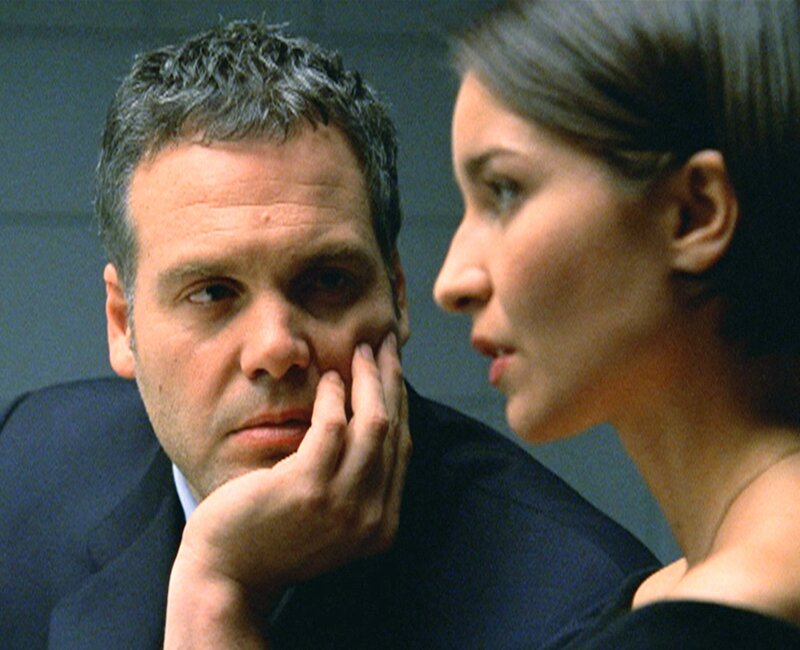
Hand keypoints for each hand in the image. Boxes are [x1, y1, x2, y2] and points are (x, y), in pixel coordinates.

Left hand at [163, 333, 410, 648]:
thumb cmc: (272, 536)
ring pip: (373, 423)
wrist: (227, 575)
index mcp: (381, 525)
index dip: (400, 402)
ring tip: (360, 352)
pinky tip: (328, 379)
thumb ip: (354, 480)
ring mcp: (342, 505)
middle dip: (392, 380)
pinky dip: (334, 397)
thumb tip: (369, 418)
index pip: (402, 448)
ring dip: (368, 380)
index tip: (393, 369)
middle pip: (394, 430)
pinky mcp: (307, 488)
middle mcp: (371, 517)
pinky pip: (332, 427)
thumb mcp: (329, 514)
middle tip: (385, 344)